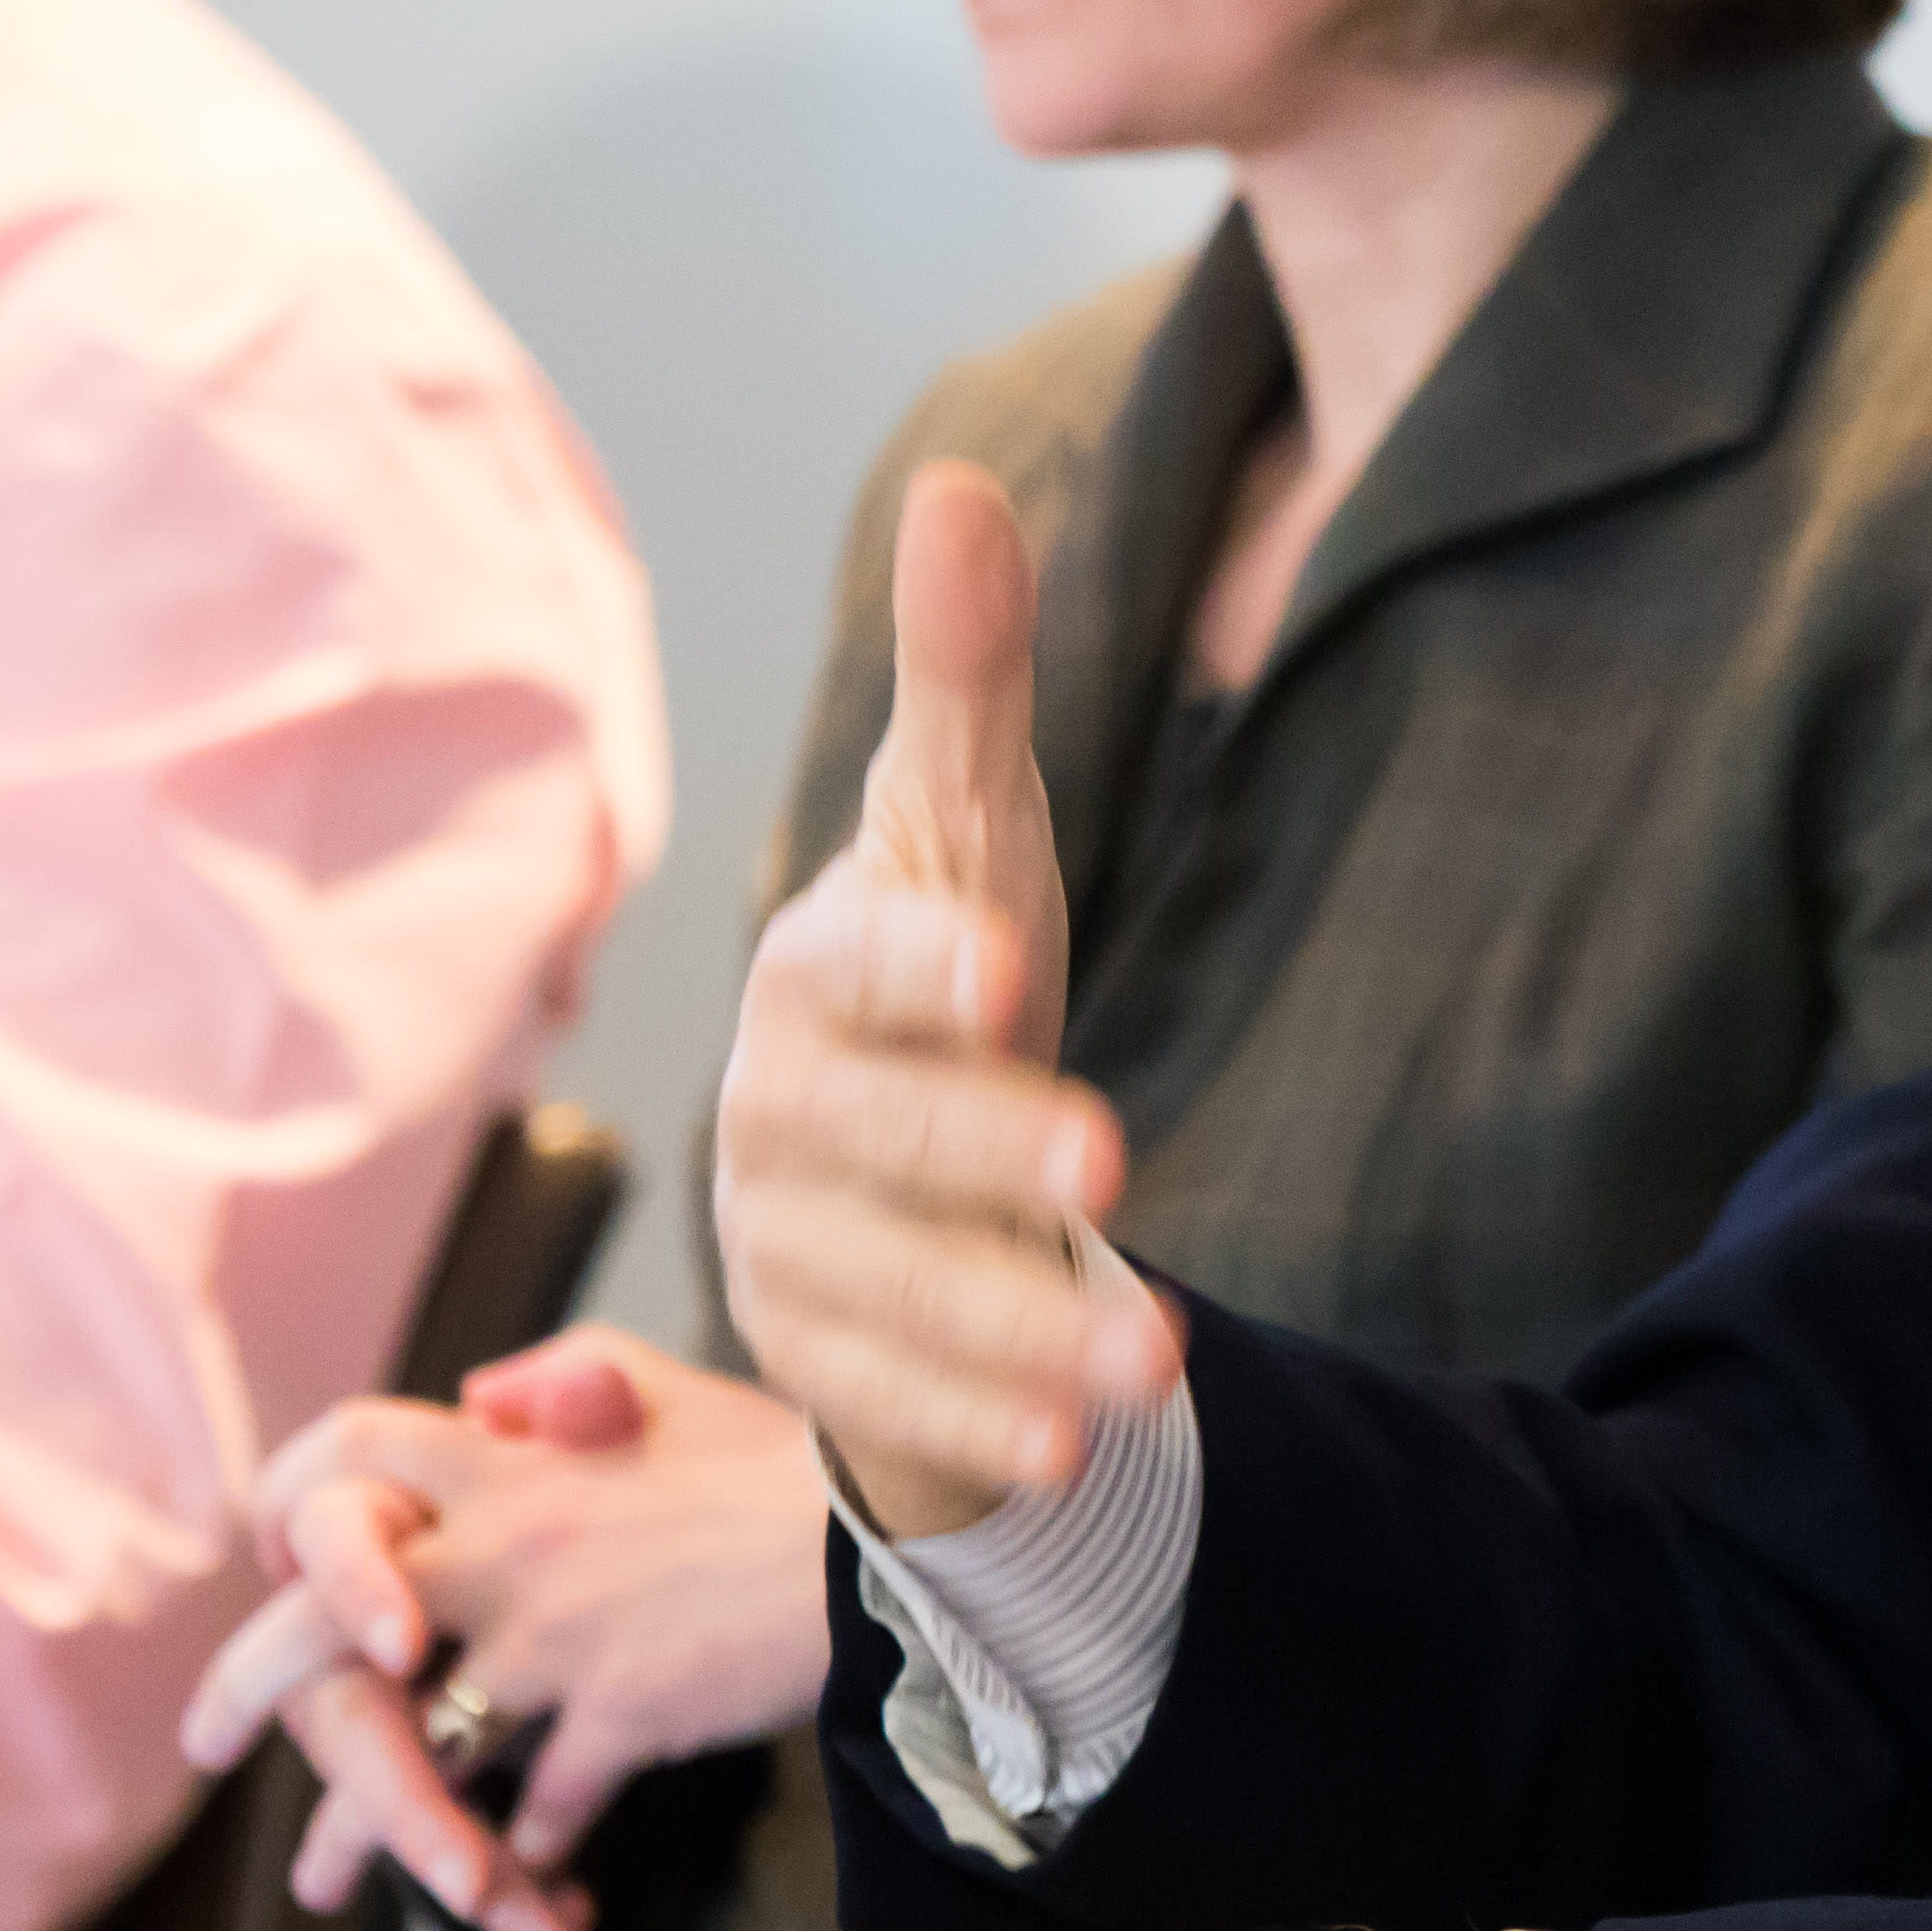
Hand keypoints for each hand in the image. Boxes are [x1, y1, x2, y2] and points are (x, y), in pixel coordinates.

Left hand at [179, 1335, 837, 1930]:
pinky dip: (518, 1859)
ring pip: (414, 1747)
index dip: (288, 1513)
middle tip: (206, 1742)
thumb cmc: (792, 1460)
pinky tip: (517, 1891)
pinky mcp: (622, 1717)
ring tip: (323, 1880)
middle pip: (319, 1618)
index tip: (262, 1564)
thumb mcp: (668, 1386)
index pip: (342, 1459)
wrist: (893, 1536)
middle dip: (246, 1686)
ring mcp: (558, 1640)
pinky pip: (536, 1808)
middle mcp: (508, 1547)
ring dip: (363, 1827)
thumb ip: (566, 1376)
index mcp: (510, 1458)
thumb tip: (480, 1394)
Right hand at [710, 466, 1176, 1538]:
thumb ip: (969, 674)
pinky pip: (885, 1399)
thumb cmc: (945, 963)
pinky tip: (1080, 1445)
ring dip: (1013, 1330)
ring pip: (886, 1286)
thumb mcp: (972, 823)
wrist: (897, 1152)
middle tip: (1115, 1172)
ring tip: (1153, 1362)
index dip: (925, 965)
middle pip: (873, 1135)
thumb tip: (960, 485)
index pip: (858, 960)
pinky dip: (978, 1424)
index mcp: (813, 964)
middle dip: (986, 1155)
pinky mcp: (809, 1352)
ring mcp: (781, 1238)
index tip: (1007, 972)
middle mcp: (778, 1105)